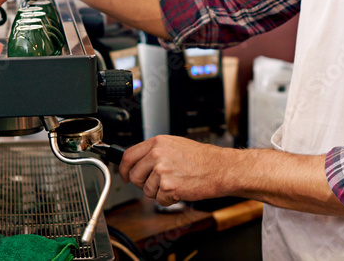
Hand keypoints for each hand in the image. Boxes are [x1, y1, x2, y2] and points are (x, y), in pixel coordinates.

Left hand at [120, 135, 234, 205]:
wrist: (219, 168)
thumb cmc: (201, 158)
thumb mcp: (175, 145)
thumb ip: (155, 152)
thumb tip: (137, 162)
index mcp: (157, 143)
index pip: (128, 156)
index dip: (123, 169)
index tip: (124, 175)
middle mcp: (157, 155)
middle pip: (134, 176)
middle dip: (143, 183)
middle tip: (157, 182)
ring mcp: (162, 171)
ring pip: (146, 190)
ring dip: (158, 192)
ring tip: (175, 183)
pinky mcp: (169, 187)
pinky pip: (159, 199)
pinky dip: (169, 199)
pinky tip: (181, 189)